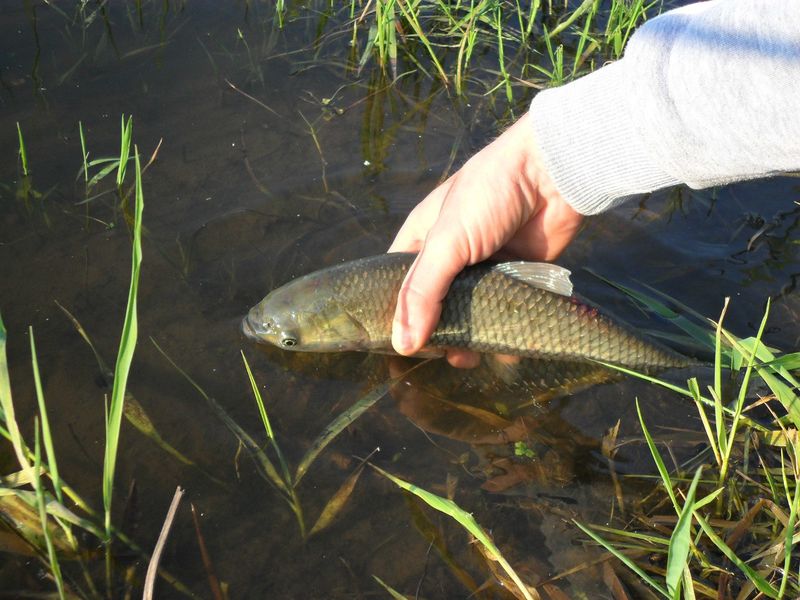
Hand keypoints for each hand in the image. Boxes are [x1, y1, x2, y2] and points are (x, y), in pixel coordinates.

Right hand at [388, 112, 583, 366]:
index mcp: (422, 240)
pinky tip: (505, 349)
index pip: (398, 286)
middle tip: (443, 355)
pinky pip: (505, 311)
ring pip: (470, 313)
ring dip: (470, 337)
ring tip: (471, 356)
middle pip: (435, 306)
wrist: (553, 175)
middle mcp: (450, 257)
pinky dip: (505, 330)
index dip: (396, 316)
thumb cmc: (489, 196)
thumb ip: (423, 293)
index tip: (400, 348)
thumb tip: (402, 345)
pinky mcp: (516, 276)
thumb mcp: (447, 241)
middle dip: (437, 332)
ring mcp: (483, 268)